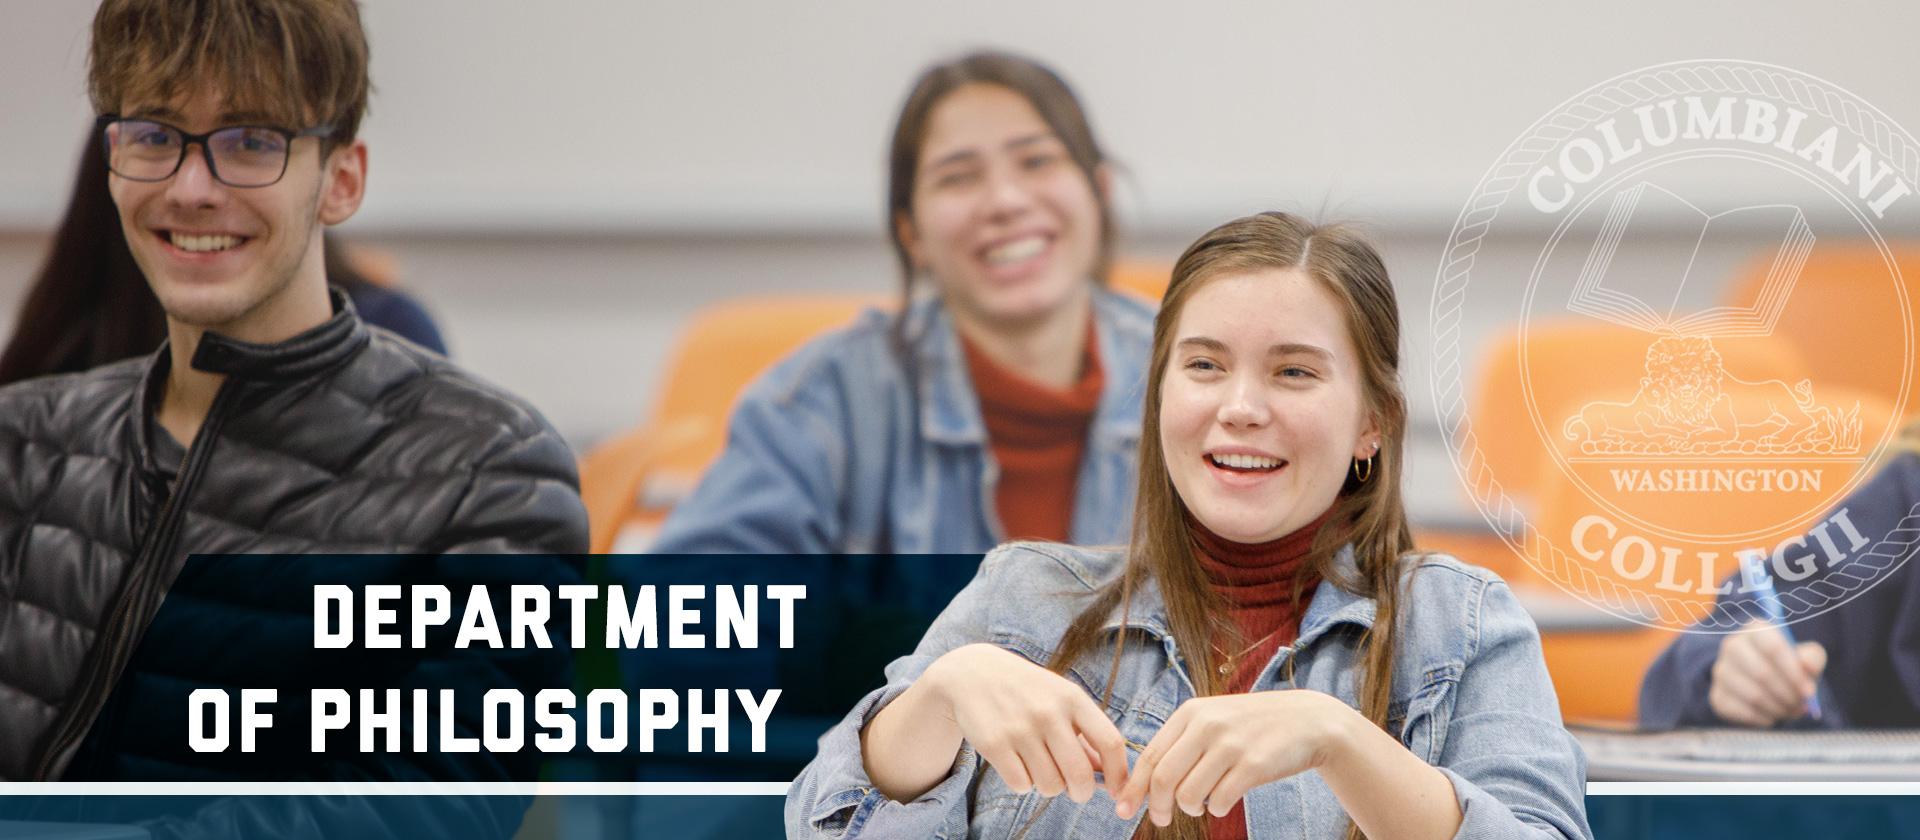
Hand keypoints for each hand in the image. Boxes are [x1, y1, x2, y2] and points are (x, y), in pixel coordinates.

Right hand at [923, 643, 1130, 802]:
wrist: (973, 673)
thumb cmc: (1027, 691)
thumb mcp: (1060, 700)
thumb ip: (1085, 735)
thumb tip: (1107, 777)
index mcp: (1072, 698)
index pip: (1110, 742)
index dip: (1119, 774)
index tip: (1117, 792)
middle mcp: (1048, 712)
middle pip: (1080, 775)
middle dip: (1082, 793)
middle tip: (1076, 791)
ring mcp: (1020, 728)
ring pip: (1050, 786)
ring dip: (1048, 786)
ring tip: (1039, 767)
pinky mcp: (994, 743)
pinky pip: (1021, 785)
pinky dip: (1023, 783)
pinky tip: (1017, 764)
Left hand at [1115, 690, 1355, 825]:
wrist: (1309, 721)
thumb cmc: (1253, 726)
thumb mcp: (1214, 718)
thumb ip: (1182, 742)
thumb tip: (1144, 781)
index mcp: (1191, 712)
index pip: (1150, 756)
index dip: (1133, 787)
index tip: (1123, 809)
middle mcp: (1207, 725)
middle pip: (1163, 778)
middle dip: (1156, 807)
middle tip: (1161, 819)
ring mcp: (1231, 744)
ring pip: (1189, 794)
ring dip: (1190, 809)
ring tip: (1201, 804)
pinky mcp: (1254, 765)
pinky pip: (1220, 801)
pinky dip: (1217, 809)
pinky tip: (1224, 801)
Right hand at [1708, 619, 1826, 726]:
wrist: (1761, 682)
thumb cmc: (1788, 666)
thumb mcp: (1805, 657)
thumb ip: (1811, 658)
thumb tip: (1808, 668)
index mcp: (1755, 630)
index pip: (1772, 647)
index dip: (1793, 672)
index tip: (1808, 691)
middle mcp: (1732, 646)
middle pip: (1762, 673)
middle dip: (1787, 694)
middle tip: (1801, 705)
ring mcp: (1721, 671)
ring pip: (1753, 695)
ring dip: (1778, 708)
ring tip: (1789, 710)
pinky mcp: (1717, 696)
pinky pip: (1743, 712)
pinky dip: (1764, 718)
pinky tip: (1772, 716)